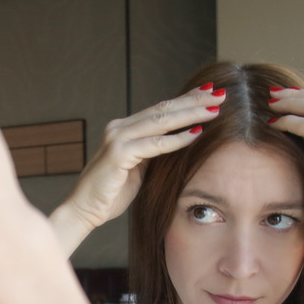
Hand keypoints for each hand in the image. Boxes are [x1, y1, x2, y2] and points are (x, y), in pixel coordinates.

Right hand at [56, 86, 224, 237]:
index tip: (209, 93)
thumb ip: (152, 152)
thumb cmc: (110, 193)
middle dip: (193, 101)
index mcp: (123, 129)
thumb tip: (179, 142)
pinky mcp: (118, 154)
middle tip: (219, 94)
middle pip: (162, 109)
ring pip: (160, 121)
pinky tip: (196, 134)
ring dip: (190, 115)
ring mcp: (117, 139)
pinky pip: (154, 145)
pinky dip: (176, 140)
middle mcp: (119, 128)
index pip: (160, 109)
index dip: (185, 100)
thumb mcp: (137, 168)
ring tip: (214, 109)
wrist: (83, 210)